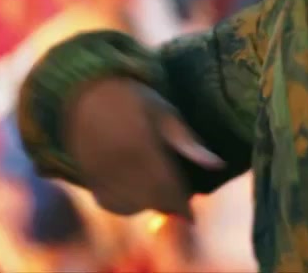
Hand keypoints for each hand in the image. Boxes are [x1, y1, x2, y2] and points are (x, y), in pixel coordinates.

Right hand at [64, 77, 223, 218]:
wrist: (88, 92)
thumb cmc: (135, 100)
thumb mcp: (165, 113)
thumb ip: (189, 142)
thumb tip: (218, 165)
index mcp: (142, 144)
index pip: (167, 185)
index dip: (181, 205)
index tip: (192, 215)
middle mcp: (119, 161)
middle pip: (149, 198)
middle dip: (168, 206)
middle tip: (180, 205)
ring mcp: (101, 170)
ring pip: (128, 204)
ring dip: (148, 206)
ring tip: (161, 197)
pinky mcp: (88, 175)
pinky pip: (107, 202)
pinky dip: (124, 206)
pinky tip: (137, 197)